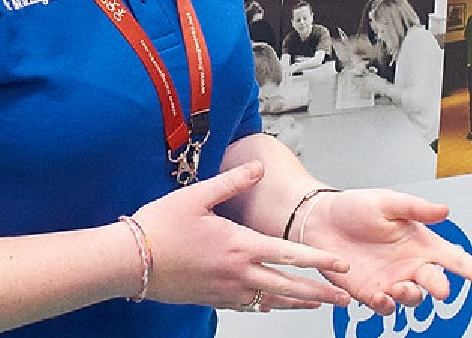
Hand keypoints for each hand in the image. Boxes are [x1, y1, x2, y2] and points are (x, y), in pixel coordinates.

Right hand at [131, 162, 354, 311]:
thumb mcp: (196, 195)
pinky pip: (246, 305)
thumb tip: (257, 166)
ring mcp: (223, 291)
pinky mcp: (210, 300)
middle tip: (344, 298)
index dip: (319, 261)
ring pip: (269, 301)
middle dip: (319, 293)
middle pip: (287, 287)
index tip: (341, 265)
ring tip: (317, 304)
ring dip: (295, 303)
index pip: (290, 255)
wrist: (127, 261)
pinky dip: (264, 305)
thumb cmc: (159, 227)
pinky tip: (271, 304)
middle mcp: (237, 273)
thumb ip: (231, 181)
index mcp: (239, 247)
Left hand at [298, 189, 471, 313]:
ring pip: (414, 299)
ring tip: (402, 288)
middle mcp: (411, 265)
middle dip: (441, 287)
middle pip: (438, 282)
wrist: (319, 222)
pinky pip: (385, 307)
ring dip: (413, 297)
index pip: (458, 260)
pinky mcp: (369, 292)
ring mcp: (391, 281)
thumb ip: (416, 208)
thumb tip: (444, 210)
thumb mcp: (388, 201)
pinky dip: (387, 305)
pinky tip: (381, 295)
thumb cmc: (354, 207)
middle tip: (439, 288)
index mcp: (422, 242)